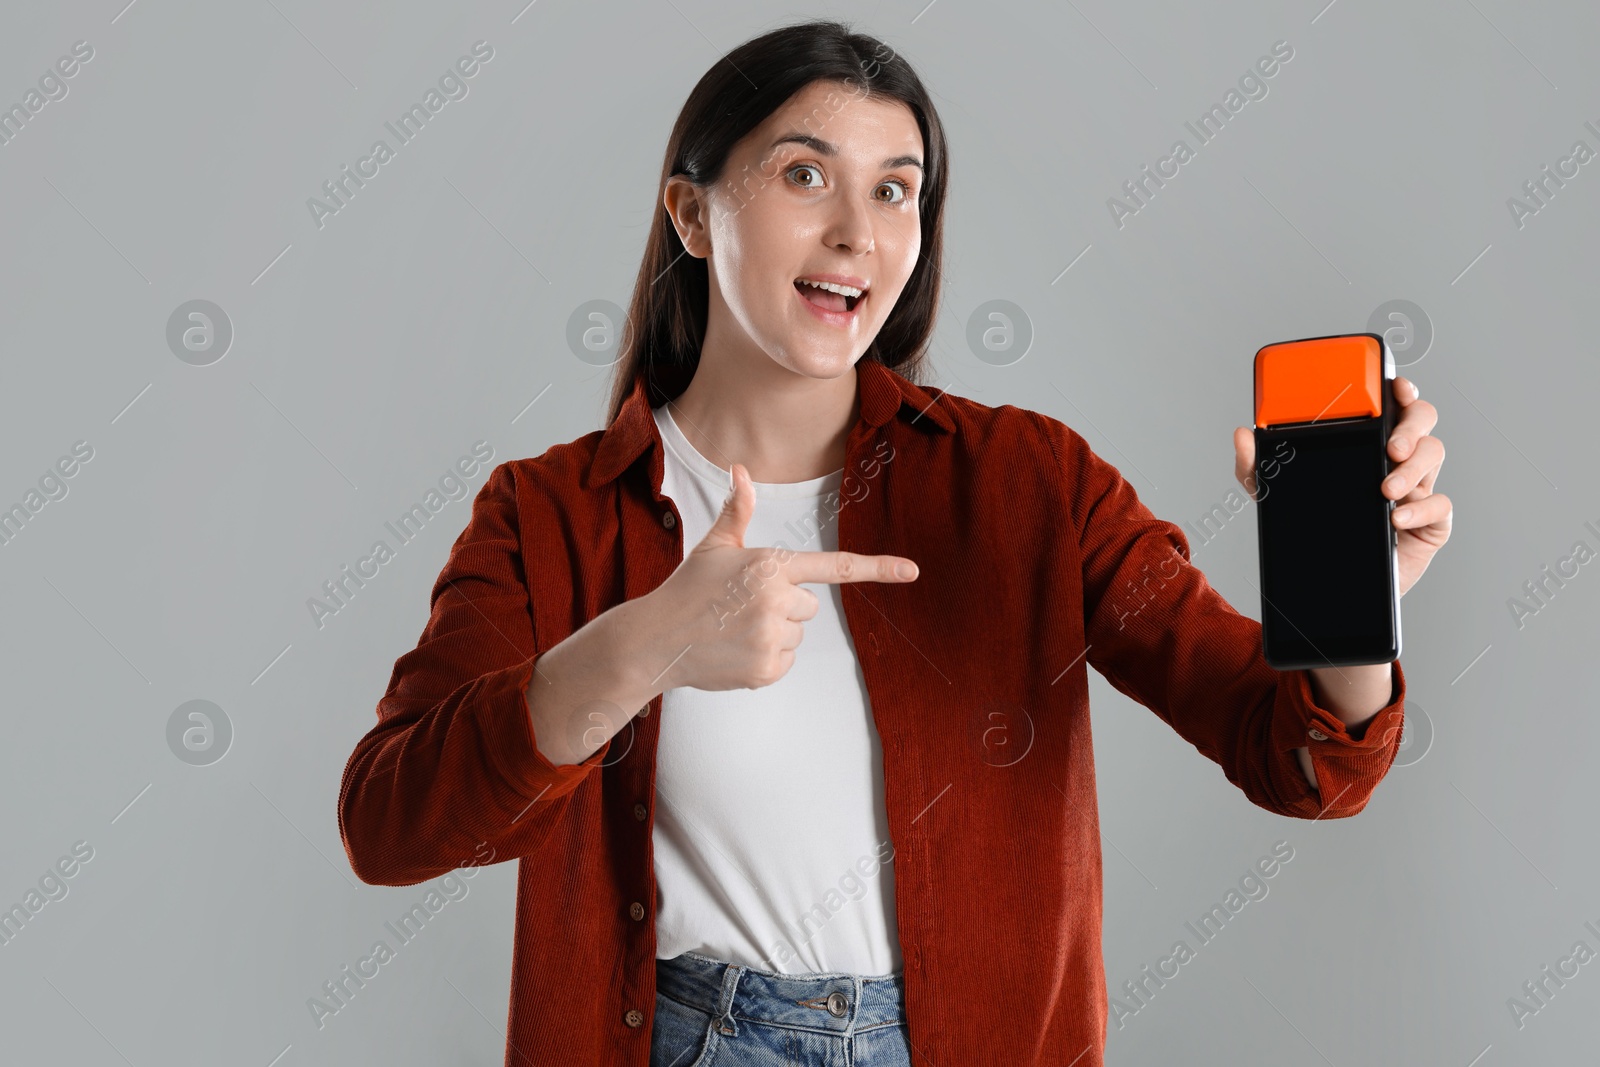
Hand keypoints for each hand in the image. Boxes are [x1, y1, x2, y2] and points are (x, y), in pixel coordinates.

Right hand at [648, 462, 919, 691]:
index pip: (833, 565)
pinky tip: (736, 650)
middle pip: (810, 606)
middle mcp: (776, 600)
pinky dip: (766, 659)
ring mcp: (772, 636)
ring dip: (775, 633)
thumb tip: (741, 470)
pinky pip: (787, 660)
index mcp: (770, 564)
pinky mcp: (766, 668)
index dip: (876, 568)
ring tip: (736, 628)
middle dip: (784, 606)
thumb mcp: (714, 546)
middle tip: (743, 606)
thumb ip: (737, 509)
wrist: (657, 640)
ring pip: (798, 633)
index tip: (911, 571)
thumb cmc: (687, 589)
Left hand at [1231, 374, 1450, 597]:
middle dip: (1411, 428)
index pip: (1391, 404)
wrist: (1335, 585)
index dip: (1400, 391)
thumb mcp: (1277, 497)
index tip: (1396, 388)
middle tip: (1391, 448)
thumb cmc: (1317, 530)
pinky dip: (1421, 509)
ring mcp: (1418, 487)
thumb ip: (1257, 468)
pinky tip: (1396, 518)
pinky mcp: (1430, 520)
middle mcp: (1397, 459)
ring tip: (1386, 490)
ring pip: (1434, 454)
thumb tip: (1243, 435)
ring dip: (1413, 469)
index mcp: (1367, 443)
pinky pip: (1441, 504)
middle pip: (1422, 420)